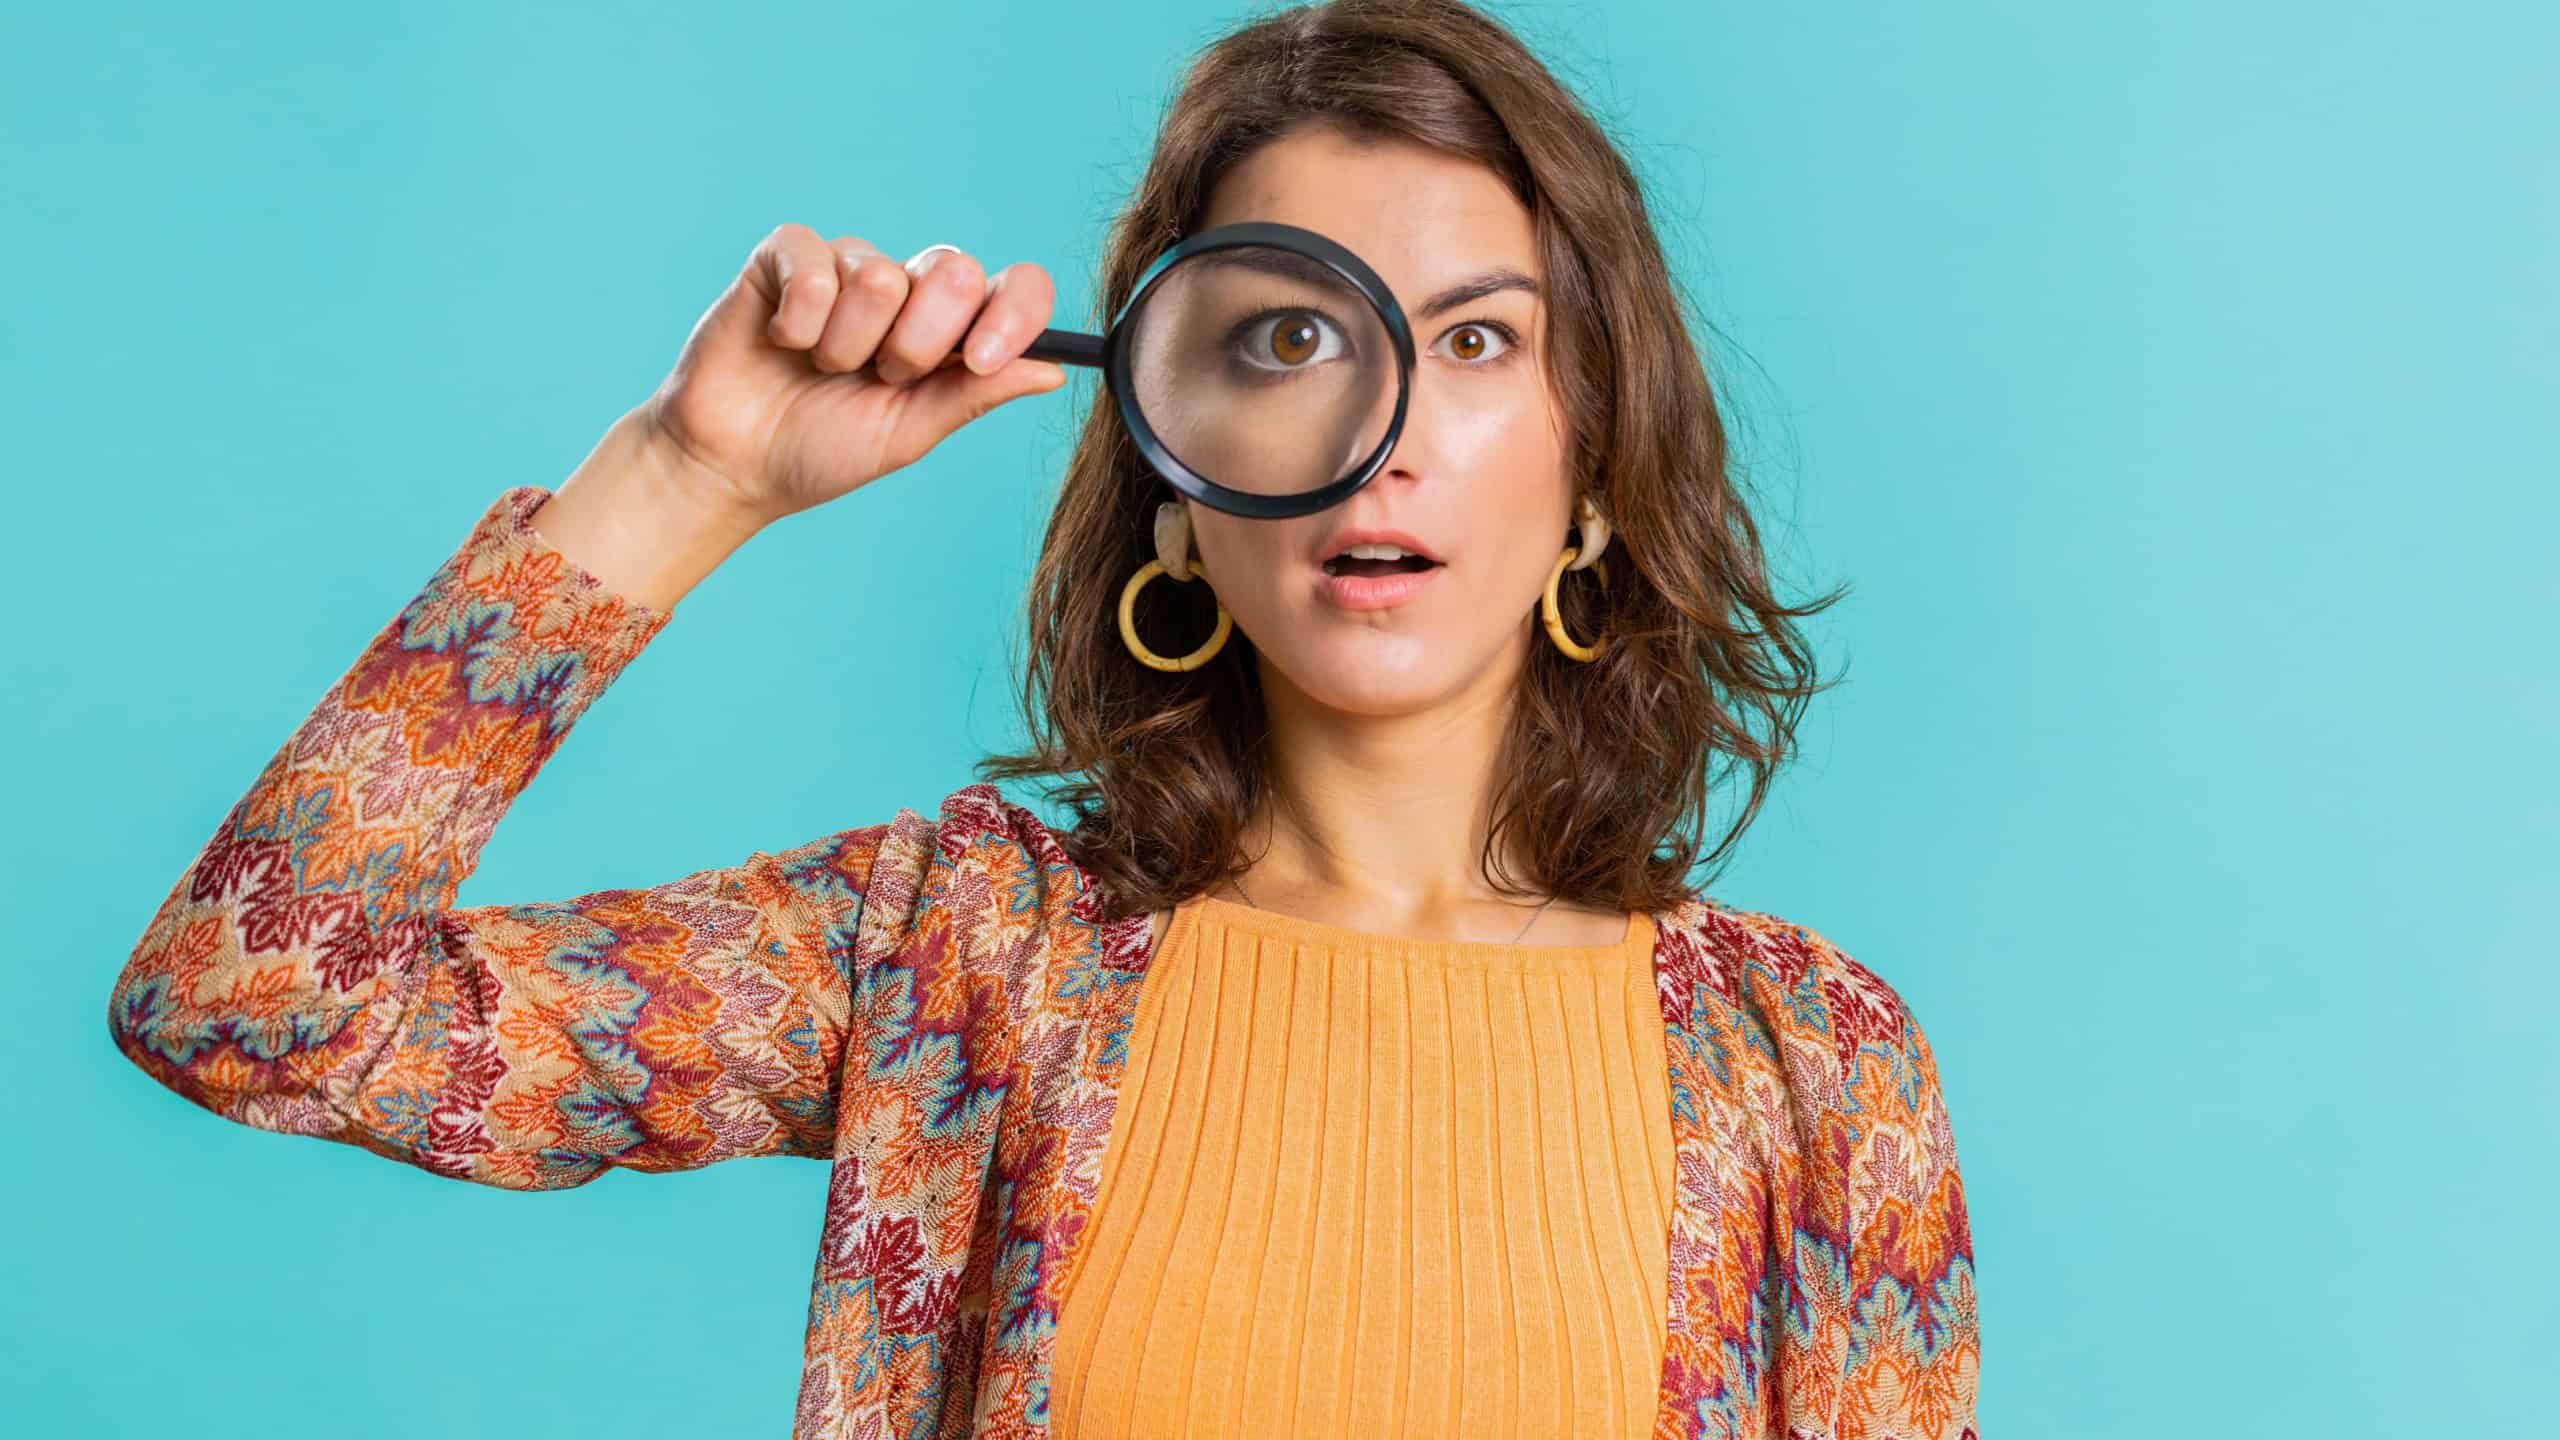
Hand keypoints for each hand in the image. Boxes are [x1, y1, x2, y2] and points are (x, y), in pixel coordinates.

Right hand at [635, 224, 1065, 523]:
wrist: (733, 463)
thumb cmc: (820, 449)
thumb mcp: (909, 433)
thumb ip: (975, 395)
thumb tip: (1052, 370)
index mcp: (951, 331)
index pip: (1014, 288)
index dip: (1013, 313)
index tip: (982, 359)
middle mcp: (907, 289)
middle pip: (955, 271)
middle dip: (917, 342)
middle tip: (878, 377)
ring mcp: (848, 266)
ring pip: (879, 276)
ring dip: (847, 344)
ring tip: (819, 367)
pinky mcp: (788, 255)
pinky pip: (816, 265)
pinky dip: (800, 320)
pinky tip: (781, 342)